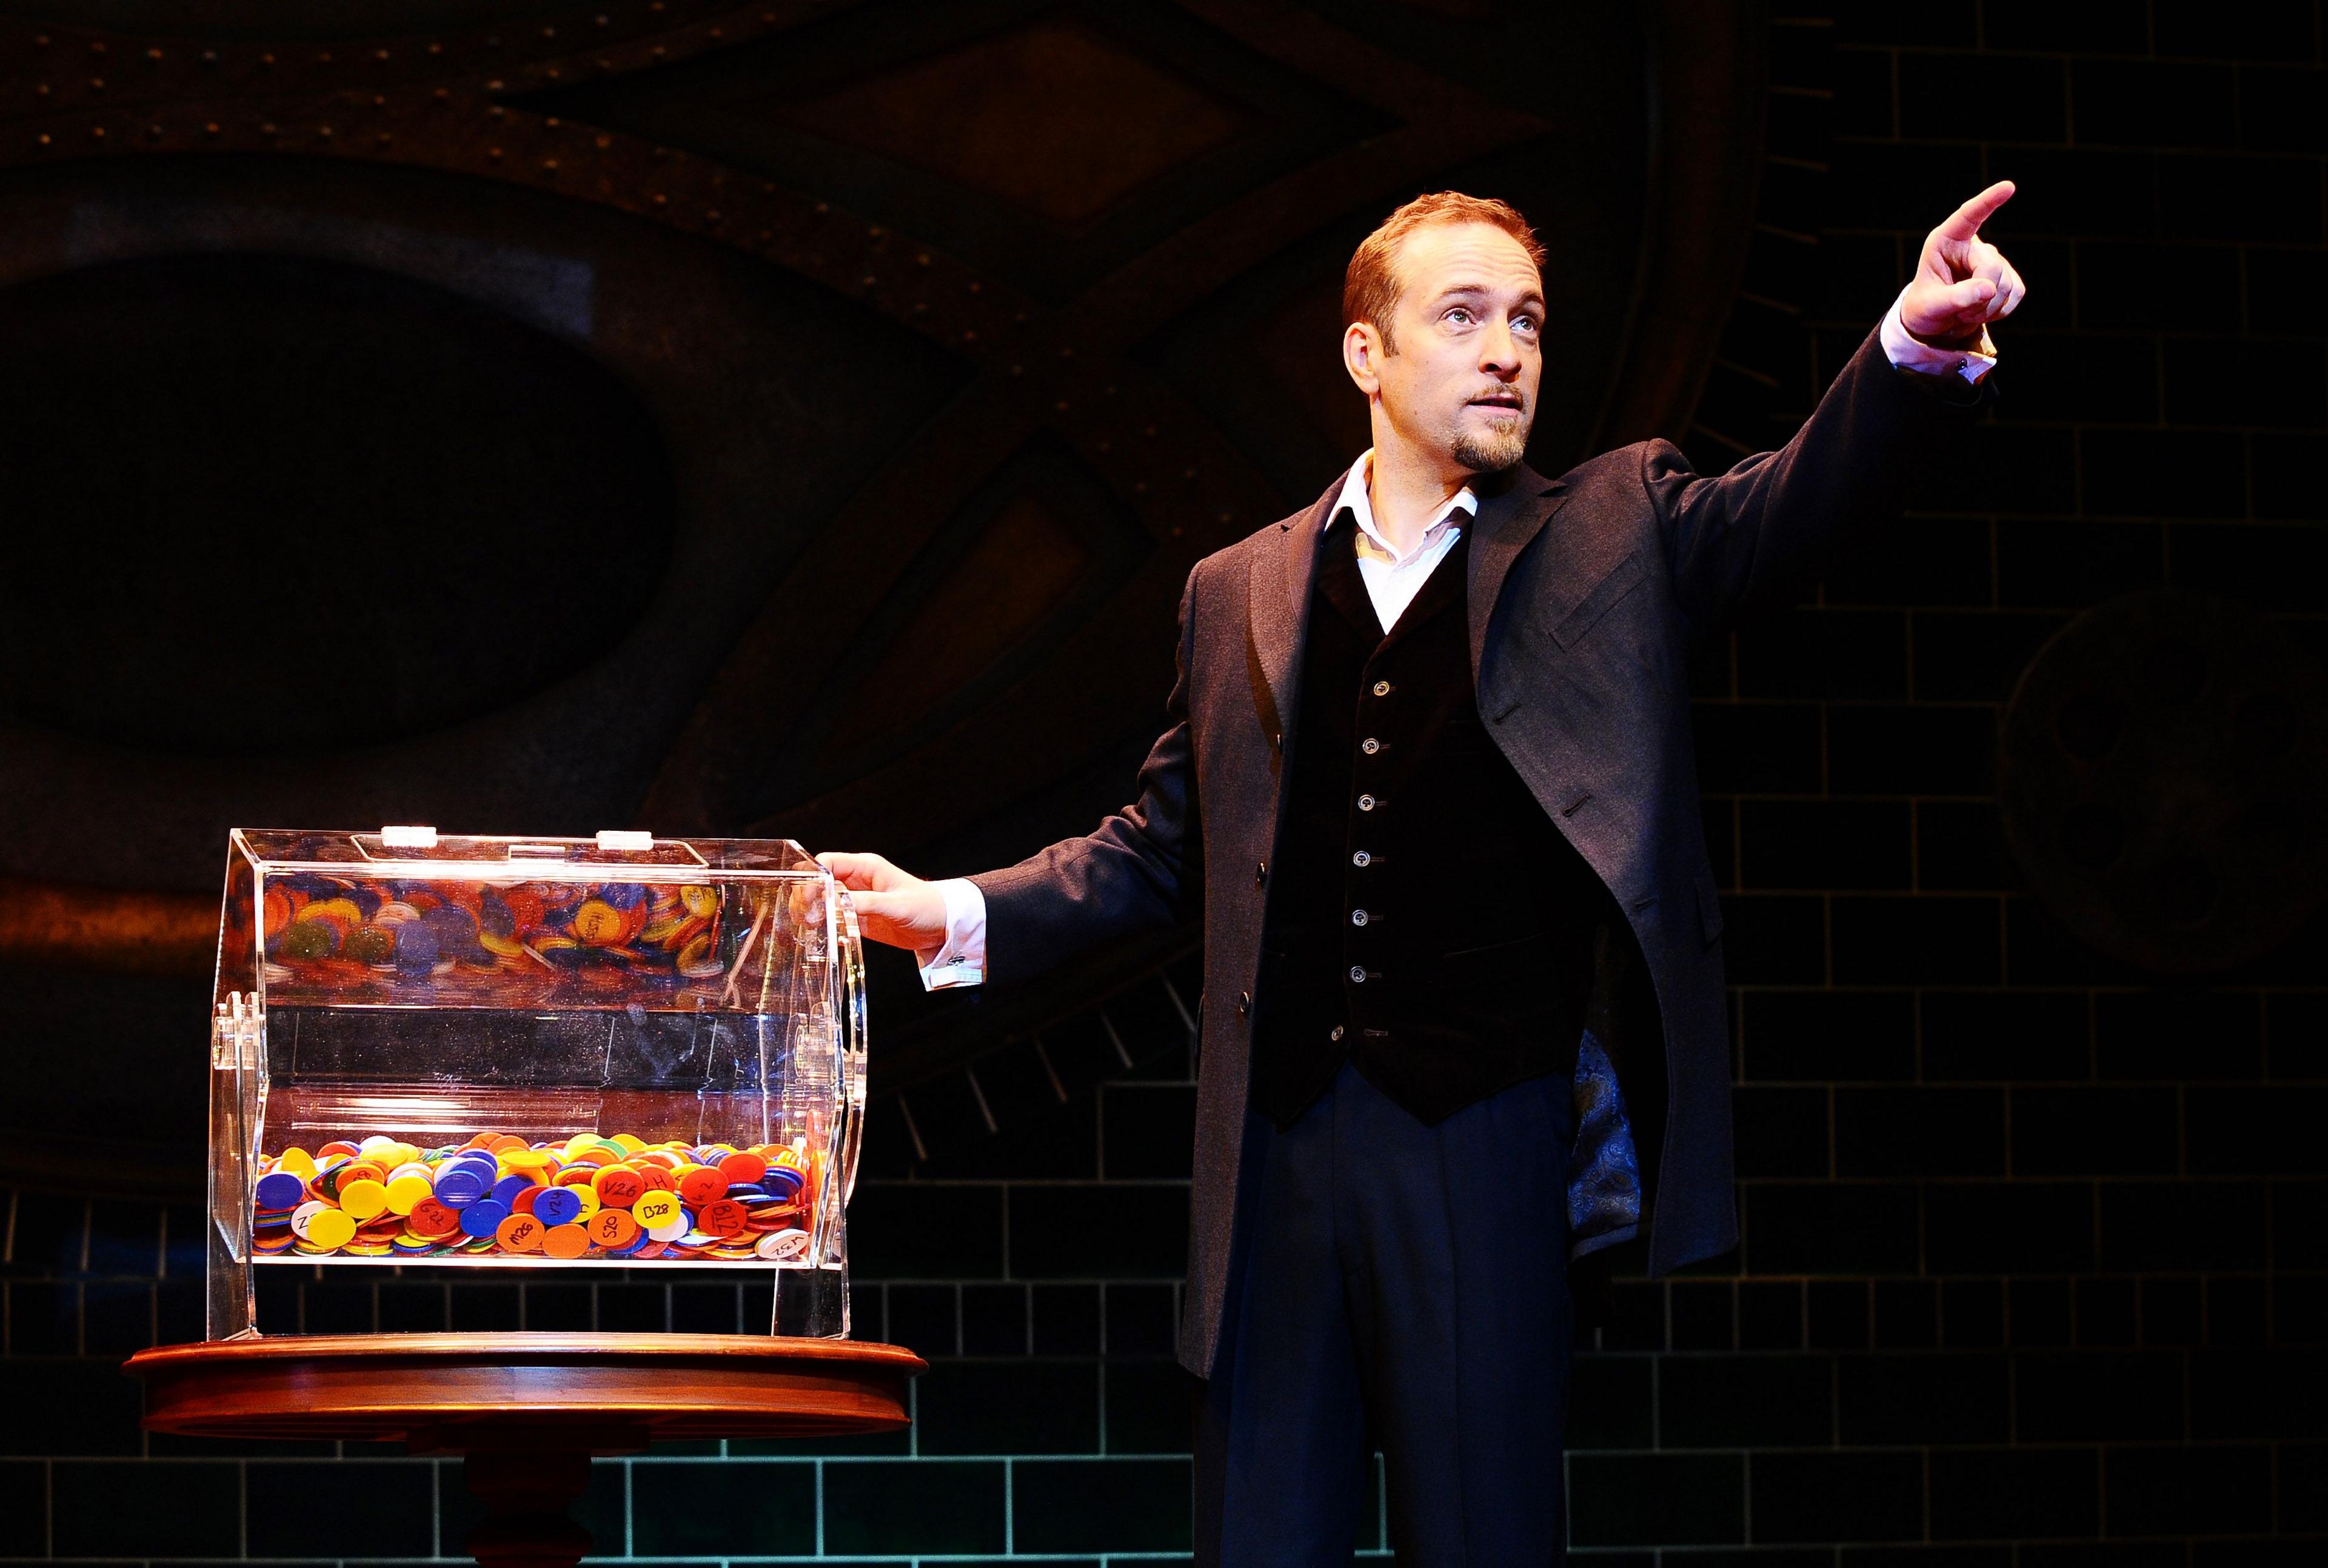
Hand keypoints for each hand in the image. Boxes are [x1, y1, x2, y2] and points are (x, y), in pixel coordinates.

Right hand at [815, 851, 949, 951]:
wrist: (943, 927)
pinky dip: (824, 925)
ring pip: (822, 900)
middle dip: (807, 896)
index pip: (827, 863)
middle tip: (803, 916)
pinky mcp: (858, 918)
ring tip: (808, 927)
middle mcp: (857, 880)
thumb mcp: (896, 905)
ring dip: (812, 912)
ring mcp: (856, 900)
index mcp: (866, 867)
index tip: (806, 898)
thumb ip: (866, 903)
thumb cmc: (927, 907)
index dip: (812, 878)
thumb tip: (836, 905)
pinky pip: (833, 918)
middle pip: (819, 881)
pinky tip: (819, 935)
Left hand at [1901, 180, 2025, 349]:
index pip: (1968, 216)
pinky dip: (2000, 310)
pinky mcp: (2009, 277)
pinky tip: (1982, 311)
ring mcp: (1993, 259)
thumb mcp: (1932, 305)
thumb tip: (1989, 288)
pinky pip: (2016, 293)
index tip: (2009, 187)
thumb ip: (1956, 297)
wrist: (1936, 323)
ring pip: (2006, 284)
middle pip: (1992, 267)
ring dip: (1987, 307)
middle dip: (1980, 295)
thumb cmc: (1926, 307)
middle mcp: (1971, 246)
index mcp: (1946, 241)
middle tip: (1960, 311)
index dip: (1988, 202)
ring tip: (1965, 311)